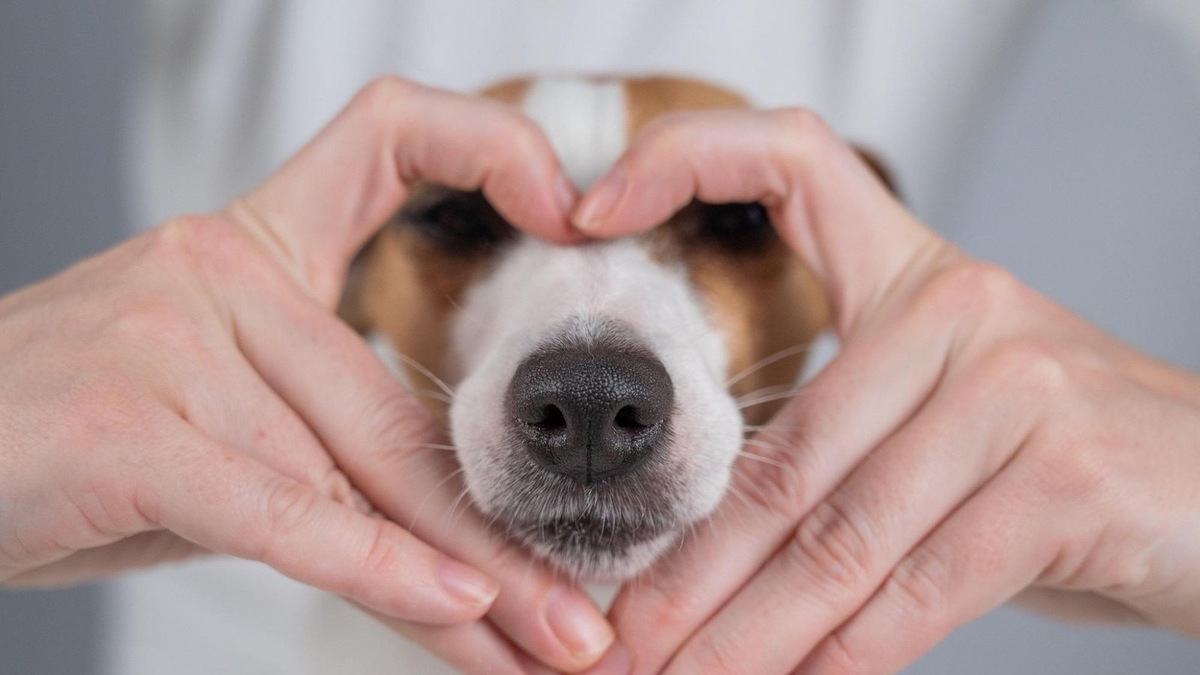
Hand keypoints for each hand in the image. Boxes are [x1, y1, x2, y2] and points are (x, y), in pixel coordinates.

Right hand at [0, 77, 614, 673]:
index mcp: (250, 246)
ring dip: (459, 584)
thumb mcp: (212, 421)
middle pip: (399, 410)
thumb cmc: (71, 442)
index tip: (568, 215)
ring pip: (358, 473)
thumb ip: (317, 453)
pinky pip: (283, 506)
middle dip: (500, 532)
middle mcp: (219, 269)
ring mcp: (173, 335)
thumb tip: (445, 545)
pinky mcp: (131, 423)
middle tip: (581, 615)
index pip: (384, 139)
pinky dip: (376, 566)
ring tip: (542, 649)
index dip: (487, 146)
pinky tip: (453, 606)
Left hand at [574, 108, 1199, 672]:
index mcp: (915, 276)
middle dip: (690, 569)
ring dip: (747, 632)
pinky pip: (920, 586)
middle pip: (785, 453)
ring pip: (840, 535)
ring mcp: (1014, 389)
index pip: (796, 162)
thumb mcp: (944, 421)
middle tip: (618, 639)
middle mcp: (959, 311)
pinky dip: (845, 654)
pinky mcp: (1063, 476)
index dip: (690, 155)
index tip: (593, 210)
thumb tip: (705, 557)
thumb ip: (840, 457)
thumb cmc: (1060, 459)